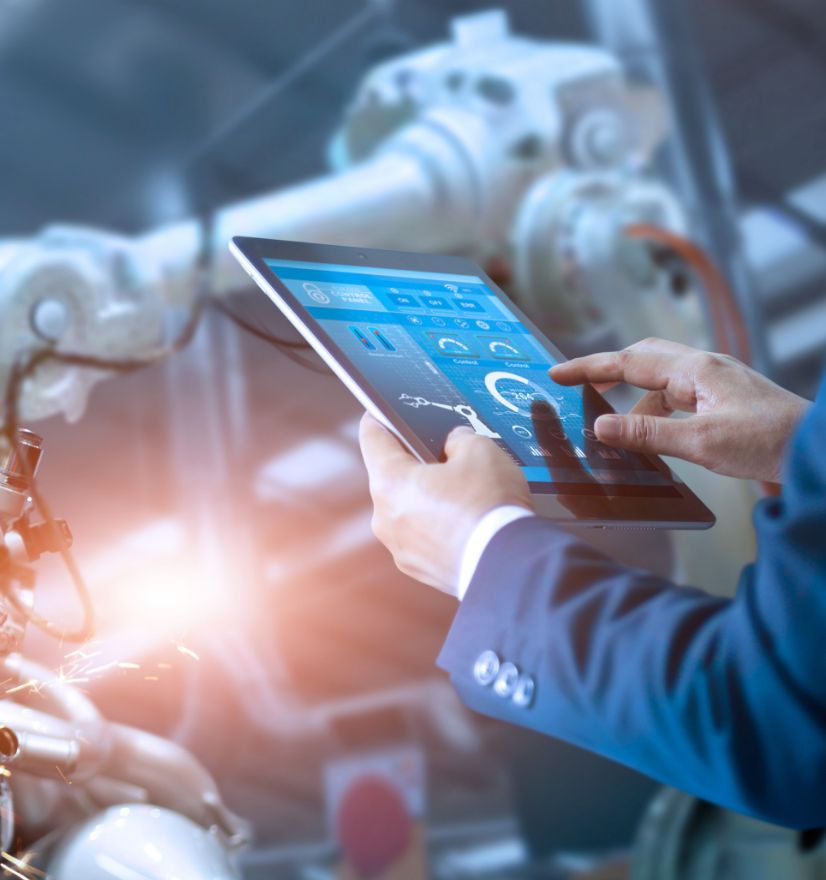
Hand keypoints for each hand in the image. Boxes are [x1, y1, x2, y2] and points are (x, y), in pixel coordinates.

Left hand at [359, 414, 532, 595]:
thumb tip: (455, 445)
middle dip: (416, 465)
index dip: (379, 419)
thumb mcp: (481, 450)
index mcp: (390, 482)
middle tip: (446, 458)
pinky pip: (423, 537)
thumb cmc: (489, 507)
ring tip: (464, 495)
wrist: (508, 565)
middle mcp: (385, 518)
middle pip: (392, 478)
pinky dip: (438, 528)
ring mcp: (400, 548)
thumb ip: (459, 439)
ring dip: (428, 500)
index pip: (372, 438)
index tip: (380, 414)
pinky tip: (466, 522)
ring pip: (408, 510)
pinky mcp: (419, 569)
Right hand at [550, 338, 810, 482]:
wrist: (817, 450)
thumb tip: (600, 428)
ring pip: (661, 380)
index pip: (629, 361)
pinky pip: (678, 396)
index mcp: (696, 370)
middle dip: (608, 372)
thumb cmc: (770, 443)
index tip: (557, 373)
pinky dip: (656, 412)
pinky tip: (652, 435)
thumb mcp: (701, 442)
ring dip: (634, 401)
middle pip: (644, 358)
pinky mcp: (724, 399)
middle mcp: (705, 368)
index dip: (589, 368)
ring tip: (615, 431)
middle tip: (579, 389)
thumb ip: (647, 434)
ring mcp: (716, 381)